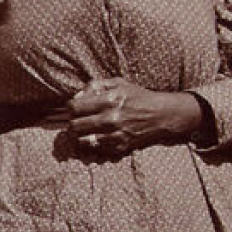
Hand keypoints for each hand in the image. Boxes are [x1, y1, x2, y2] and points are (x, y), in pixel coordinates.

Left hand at [67, 78, 202, 156]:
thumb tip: (77, 95)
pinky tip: (94, 137)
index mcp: (108, 100)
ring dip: (79, 135)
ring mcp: (115, 135)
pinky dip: (90, 144)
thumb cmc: (137, 97)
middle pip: (75, 125)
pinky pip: (95, 148)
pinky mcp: (119, 147)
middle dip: (72, 122)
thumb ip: (95, 86)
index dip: (70, 108)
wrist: (161, 116)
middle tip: (77, 120)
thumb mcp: (118, 83)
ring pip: (82, 140)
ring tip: (83, 130)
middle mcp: (111, 118)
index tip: (73, 108)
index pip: (75, 107)